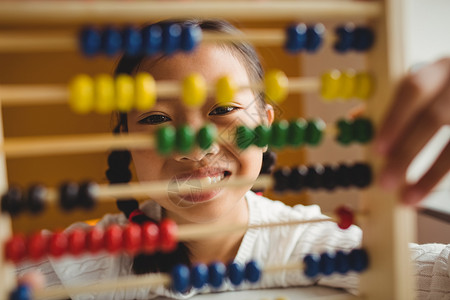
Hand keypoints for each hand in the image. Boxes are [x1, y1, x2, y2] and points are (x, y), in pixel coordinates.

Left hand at [375, 58, 449, 204]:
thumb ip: (399, 105)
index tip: (378, 150)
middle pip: (433, 118)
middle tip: (385, 182)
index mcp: (441, 69)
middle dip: (407, 153)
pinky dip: (446, 176)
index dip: (394, 120)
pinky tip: (428, 193)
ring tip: (408, 199)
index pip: (413, 89)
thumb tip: (356, 123)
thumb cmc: (447, 91)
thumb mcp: (430, 85)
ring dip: (431, 175)